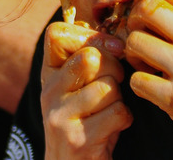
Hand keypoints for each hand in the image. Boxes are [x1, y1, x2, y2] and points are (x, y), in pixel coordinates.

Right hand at [40, 21, 131, 159]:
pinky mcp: (77, 139)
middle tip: (115, 83)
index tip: (108, 50)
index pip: (57, 33)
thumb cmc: (85, 120)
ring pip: (108, 86)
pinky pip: (117, 112)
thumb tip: (120, 39)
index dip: (90, 36)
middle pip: (90, 57)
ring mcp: (59, 116)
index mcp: (48, 73)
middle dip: (113, 68)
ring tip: (111, 108)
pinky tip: (115, 126)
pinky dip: (125, 119)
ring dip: (119, 98)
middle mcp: (48, 92)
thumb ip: (90, 59)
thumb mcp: (79, 87)